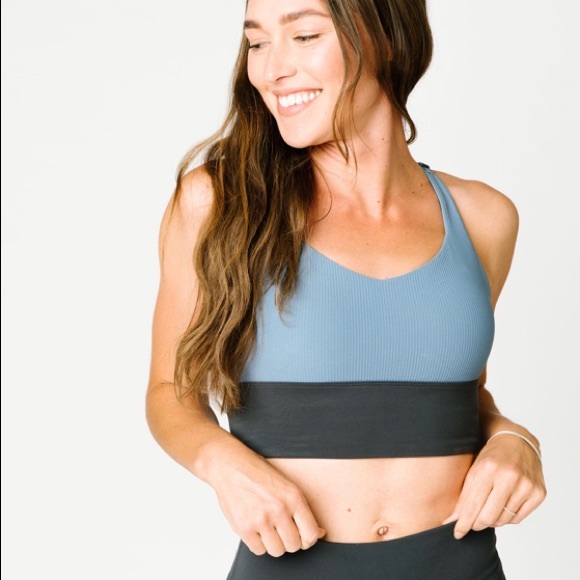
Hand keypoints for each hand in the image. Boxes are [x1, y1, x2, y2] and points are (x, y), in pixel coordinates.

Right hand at [209, 444, 325, 556]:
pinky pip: (258, 550)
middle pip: (294, 546)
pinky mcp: (244, 527)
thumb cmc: (258, 473)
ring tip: (268, 528)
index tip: (302, 536)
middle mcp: (279, 509)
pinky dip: (258, 543)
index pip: (311, 534)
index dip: (308, 539)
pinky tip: (256, 528)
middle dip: (289, 540)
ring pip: (277, 551)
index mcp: (293, 497)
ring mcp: (261, 519)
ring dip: (273, 543)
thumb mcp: (286, 484)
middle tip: (282, 530)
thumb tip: (319, 533)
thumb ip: (301, 509)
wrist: (230, 465)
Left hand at [442, 432, 545, 538]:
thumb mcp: (473, 470)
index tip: (457, 533)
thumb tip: (452, 521)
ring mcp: (526, 485)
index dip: (463, 523)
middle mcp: (509, 477)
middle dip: (476, 524)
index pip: (472, 505)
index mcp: (488, 469)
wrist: (518, 441)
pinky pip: (518, 519)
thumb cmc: (491, 456)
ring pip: (503, 520)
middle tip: (472, 522)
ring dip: (492, 519)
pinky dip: (507, 517)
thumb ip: (464, 496)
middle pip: (488, 517)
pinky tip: (503, 505)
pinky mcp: (539, 493)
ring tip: (488, 507)